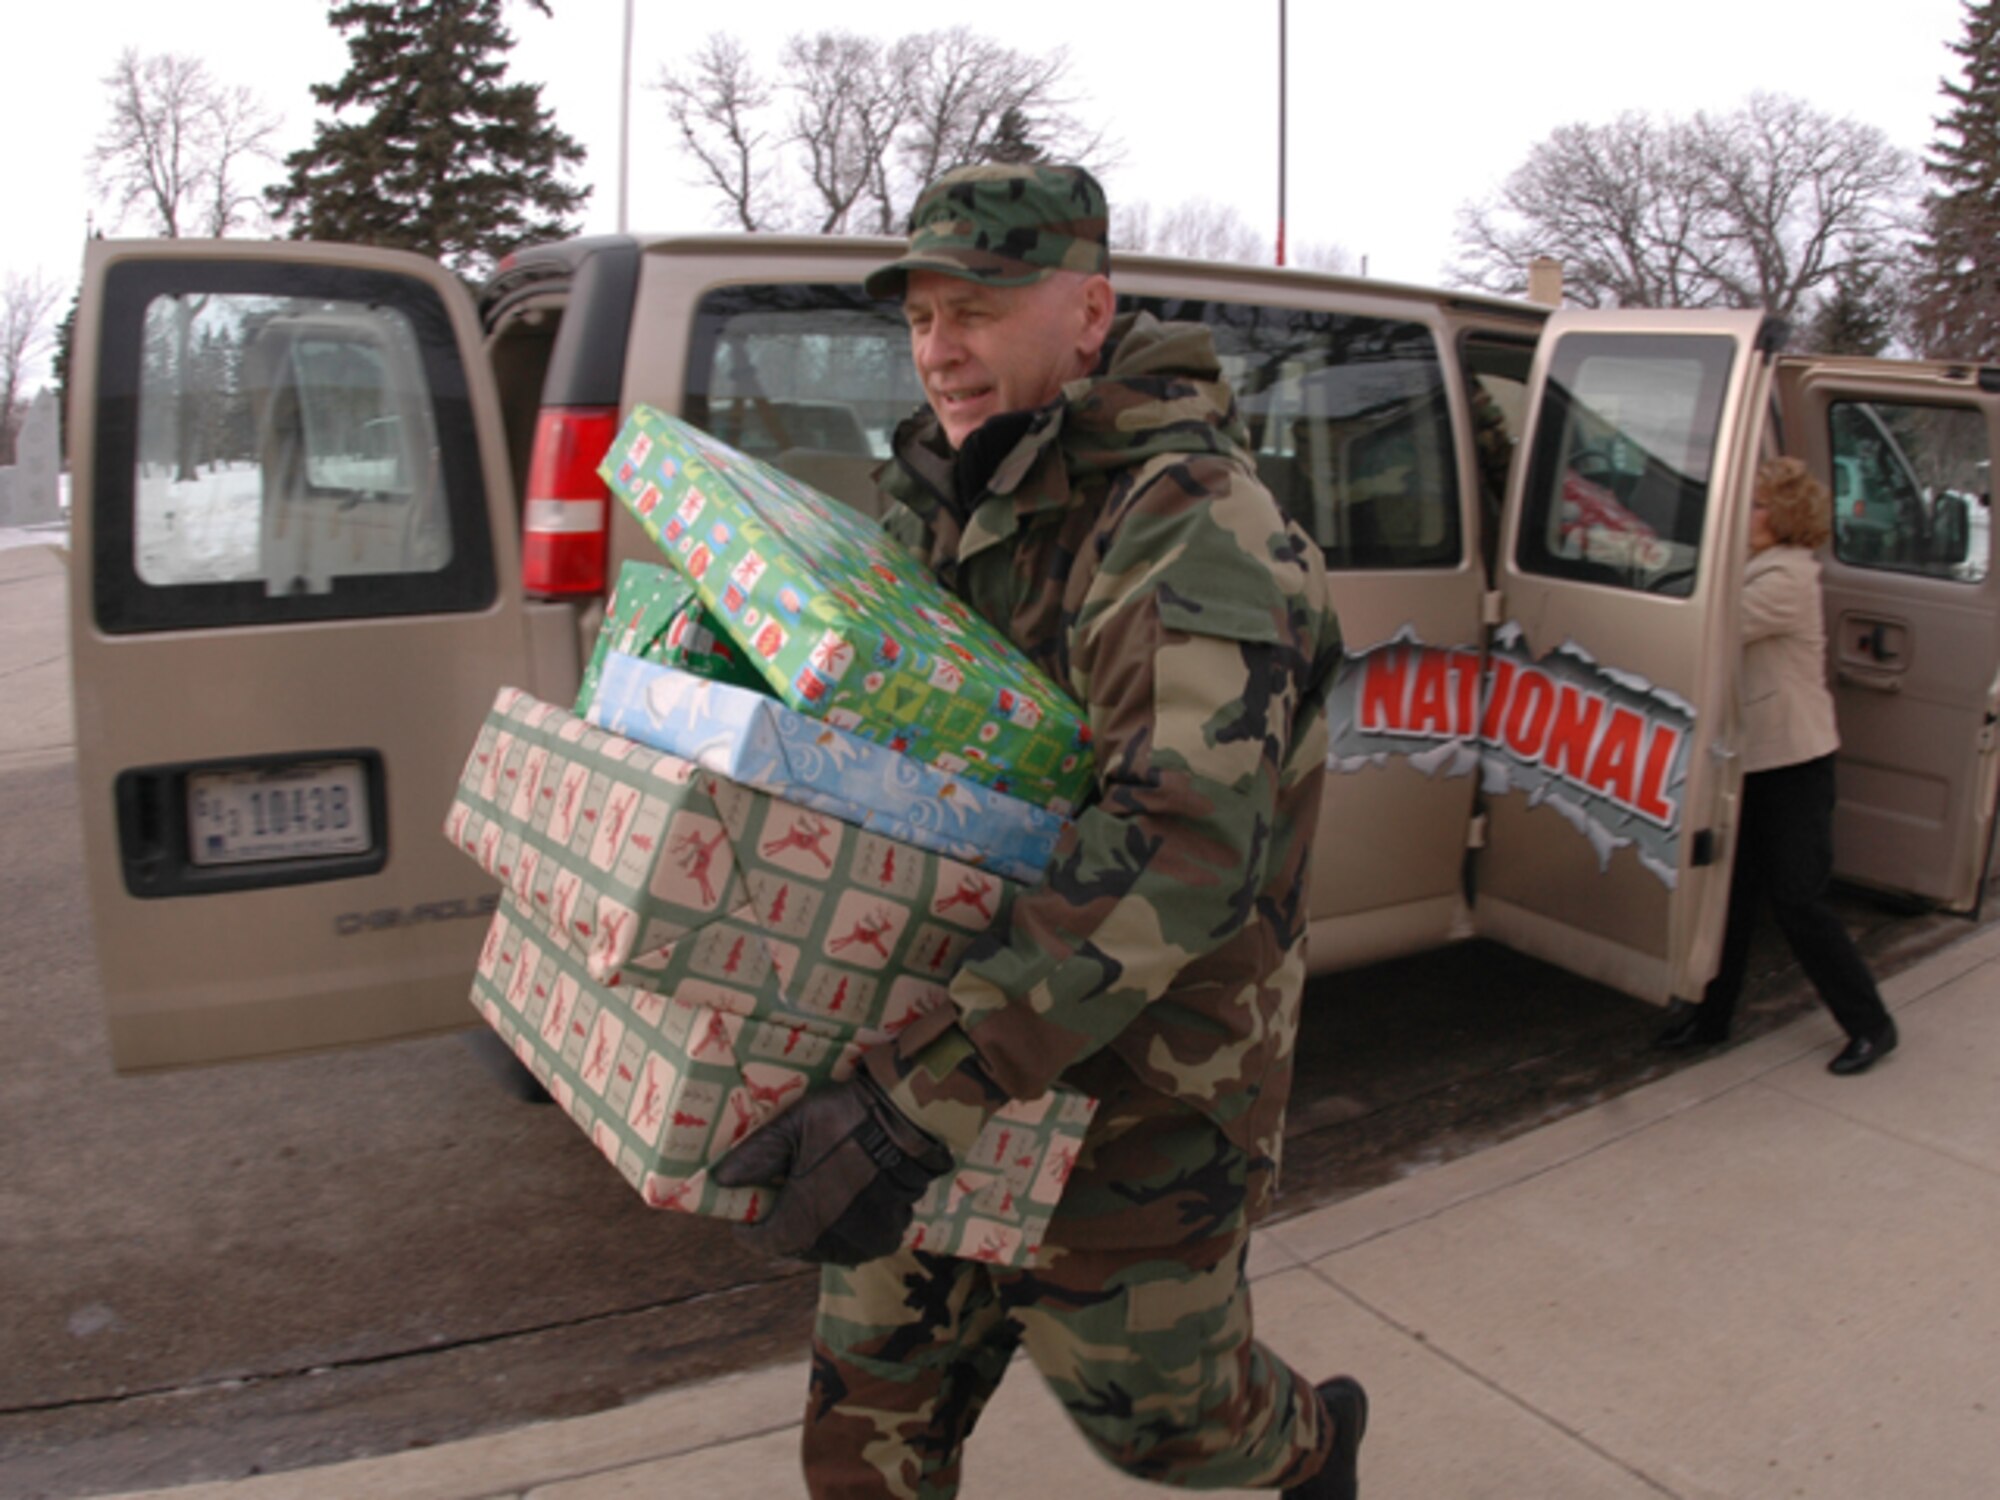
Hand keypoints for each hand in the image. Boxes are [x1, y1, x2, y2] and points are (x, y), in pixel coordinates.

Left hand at [710, 1071, 951, 1265]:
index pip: (761, 1242)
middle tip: (784, 1195)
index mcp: (799, 1223)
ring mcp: (861, 1244)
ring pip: (825, 1246)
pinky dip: (847, 1227)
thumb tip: (721, 1179)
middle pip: (793, 1245)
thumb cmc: (842, 1121)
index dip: (749, 1228)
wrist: (904, 1120)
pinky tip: (846, 1201)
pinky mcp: (887, 1238)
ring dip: (816, 1228)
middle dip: (784, 1224)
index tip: (747, 1212)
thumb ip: (754, 1156)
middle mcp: (829, 1244)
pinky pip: (855, 1242)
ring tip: (815, 1197)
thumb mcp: (790, 1127)